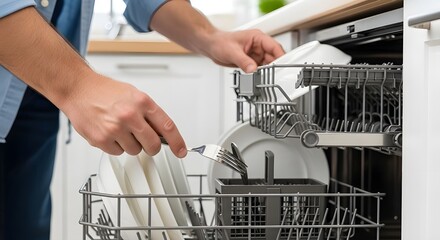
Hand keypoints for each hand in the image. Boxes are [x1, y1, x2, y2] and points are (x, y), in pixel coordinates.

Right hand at [61, 74, 186, 156]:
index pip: (167, 127)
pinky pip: (117, 153)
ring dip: (131, 144)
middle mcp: (130, 115)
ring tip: (120, 130)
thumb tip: (163, 133)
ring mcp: (115, 128)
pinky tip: (109, 133)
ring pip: (135, 150)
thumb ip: (149, 114)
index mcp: (142, 102)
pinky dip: (116, 146)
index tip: (181, 150)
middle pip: (153, 145)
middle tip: (146, 141)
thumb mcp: (134, 94)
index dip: (177, 142)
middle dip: (152, 147)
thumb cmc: (105, 91)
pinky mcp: (101, 139)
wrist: (78, 88)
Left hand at [204, 29, 284, 72]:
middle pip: (274, 58)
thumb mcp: (232, 52)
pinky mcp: (251, 62)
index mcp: (257, 37)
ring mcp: (256, 54)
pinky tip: (258, 79)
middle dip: (274, 68)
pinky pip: (260, 70)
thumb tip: (253, 70)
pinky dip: (260, 75)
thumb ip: (244, 62)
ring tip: (264, 79)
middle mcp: (259, 46)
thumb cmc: (220, 42)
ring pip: (268, 65)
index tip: (282, 67)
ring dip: (267, 72)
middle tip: (273, 77)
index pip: (274, 47)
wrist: (211, 46)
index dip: (280, 57)